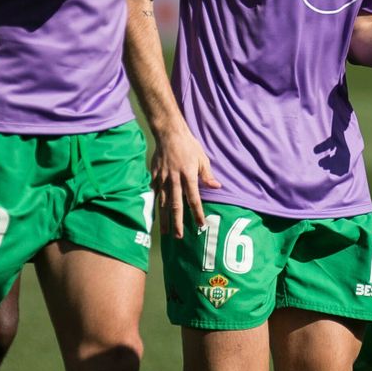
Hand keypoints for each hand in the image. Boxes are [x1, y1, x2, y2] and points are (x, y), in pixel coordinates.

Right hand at [150, 123, 216, 239]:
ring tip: (165, 232)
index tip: (200, 224)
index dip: (197, 213)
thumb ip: (208, 175)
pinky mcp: (154, 176)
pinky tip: (157, 214)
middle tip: (178, 237)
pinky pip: (155, 193)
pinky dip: (156, 205)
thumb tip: (217, 187)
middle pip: (175, 206)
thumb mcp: (202, 158)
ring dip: (164, 219)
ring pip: (162, 203)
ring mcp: (162, 179)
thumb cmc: (188, 145)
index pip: (193, 199)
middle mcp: (174, 180)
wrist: (168, 133)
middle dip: (177, 223)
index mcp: (188, 176)